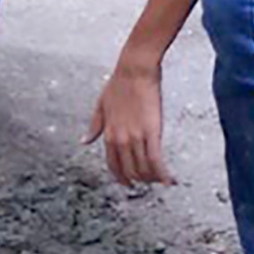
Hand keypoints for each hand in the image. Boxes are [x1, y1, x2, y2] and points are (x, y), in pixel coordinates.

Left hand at [84, 52, 173, 186]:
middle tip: (147, 181)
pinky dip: (163, 174)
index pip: (112, 165)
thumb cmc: (119, 85)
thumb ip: (95, 126)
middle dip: (139, 180)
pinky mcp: (152, 132)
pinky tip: (169, 180)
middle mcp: (120, 139)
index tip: (127, 182)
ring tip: (159, 180)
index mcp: (108, 133)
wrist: (134, 71)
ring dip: (152, 178)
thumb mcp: (100, 106)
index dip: (121, 177)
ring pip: (143, 169)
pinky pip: (156, 160)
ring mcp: (136, 137)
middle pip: (129, 171)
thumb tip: (84, 141)